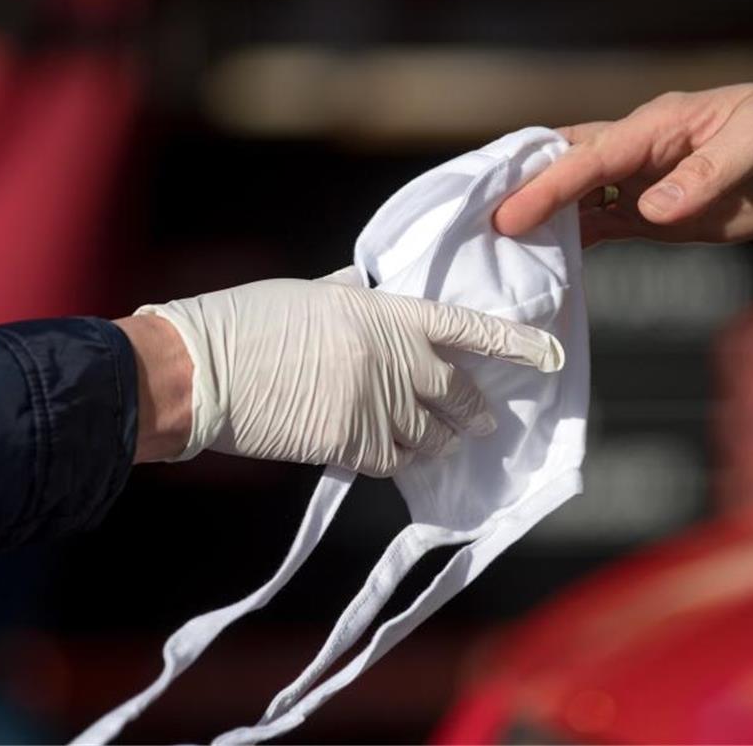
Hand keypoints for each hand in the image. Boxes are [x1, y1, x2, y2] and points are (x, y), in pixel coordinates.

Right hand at [125, 270, 563, 475]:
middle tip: (484, 422)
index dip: (512, 343)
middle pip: (456, 394)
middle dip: (475, 412)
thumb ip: (353, 297)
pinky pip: (394, 461)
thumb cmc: (250, 319)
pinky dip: (399, 461)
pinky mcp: (352, 445)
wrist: (205, 368)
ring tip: (443, 445)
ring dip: (441, 443)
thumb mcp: (312, 294)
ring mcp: (376, 406)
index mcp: (388, 314)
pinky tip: (394, 457)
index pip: (468, 329)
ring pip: (431, 435)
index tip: (547, 355)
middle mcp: (395, 361)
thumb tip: (369, 291)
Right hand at [493, 57, 752, 244]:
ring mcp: (649, 185)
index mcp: (661, 125)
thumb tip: (651, 208)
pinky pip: (608, 228)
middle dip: (524, 191)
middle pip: (569, 167)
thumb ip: (708, 172)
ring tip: (498, 250)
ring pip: (581, 200)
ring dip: (544, 222)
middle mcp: (644, 153)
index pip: (593, 155)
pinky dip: (576, 244)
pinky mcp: (663, 217)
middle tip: (476, 222)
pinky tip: (549, 263)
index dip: (549, 184)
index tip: (511, 214)